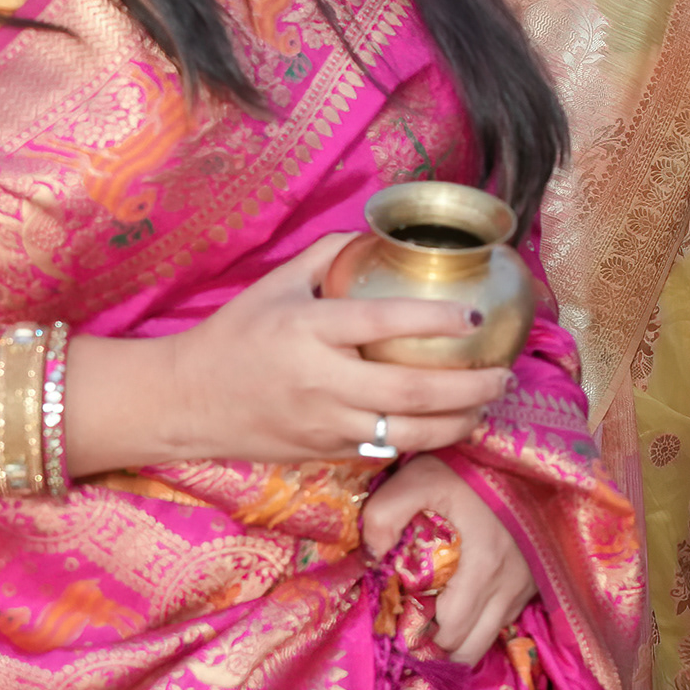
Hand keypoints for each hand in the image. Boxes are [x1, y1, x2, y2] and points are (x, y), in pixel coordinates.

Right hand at [135, 235, 510, 466]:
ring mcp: (323, 424)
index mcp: (308, 331)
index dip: (433, 319)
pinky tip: (451, 424)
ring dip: (457, 422)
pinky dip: (425, 439)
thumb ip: (330, 256)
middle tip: (502, 372)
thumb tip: (382, 236)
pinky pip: (386, 449)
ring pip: (406, 432)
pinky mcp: (325, 453)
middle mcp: (319, 381)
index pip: (381, 323)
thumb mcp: (277, 284)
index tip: (473, 315)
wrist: (186, 401)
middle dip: (467, 386)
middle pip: (408, 390)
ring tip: (487, 405)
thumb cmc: (237, 334)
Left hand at [362, 454, 540, 664]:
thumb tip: (371, 556)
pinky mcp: (536, 577)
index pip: (451, 633)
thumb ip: (384, 515)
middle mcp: (510, 584)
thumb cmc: (469, 466)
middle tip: (413, 628)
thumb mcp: (418, 477)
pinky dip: (484, 619)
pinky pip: (508, 616)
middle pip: (471, 647)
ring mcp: (527, 582)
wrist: (524, 452)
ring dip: (463, 636)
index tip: (398, 627)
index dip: (420, 640)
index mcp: (483, 567)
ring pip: (491, 636)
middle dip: (439, 647)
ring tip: (435, 620)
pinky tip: (463, 600)